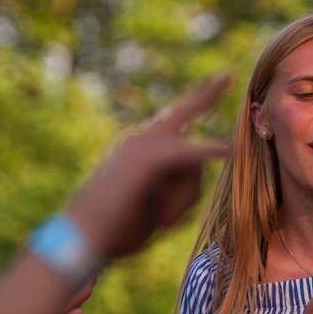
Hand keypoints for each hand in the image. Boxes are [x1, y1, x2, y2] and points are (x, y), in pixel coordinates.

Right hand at [66, 75, 230, 259]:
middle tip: (227, 75)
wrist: (80, 238)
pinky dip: (212, 150)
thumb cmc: (113, 230)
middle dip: (206, 93)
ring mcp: (143, 143)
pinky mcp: (150, 157)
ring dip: (182, 202)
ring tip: (158, 223)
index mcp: (136, 148)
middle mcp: (139, 139)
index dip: (191, 110)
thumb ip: (176, 188)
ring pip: (193, 163)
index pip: (172, 128)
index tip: (207, 92)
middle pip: (183, 114)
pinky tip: (232, 149)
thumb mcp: (150, 207)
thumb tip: (197, 176)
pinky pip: (191, 153)